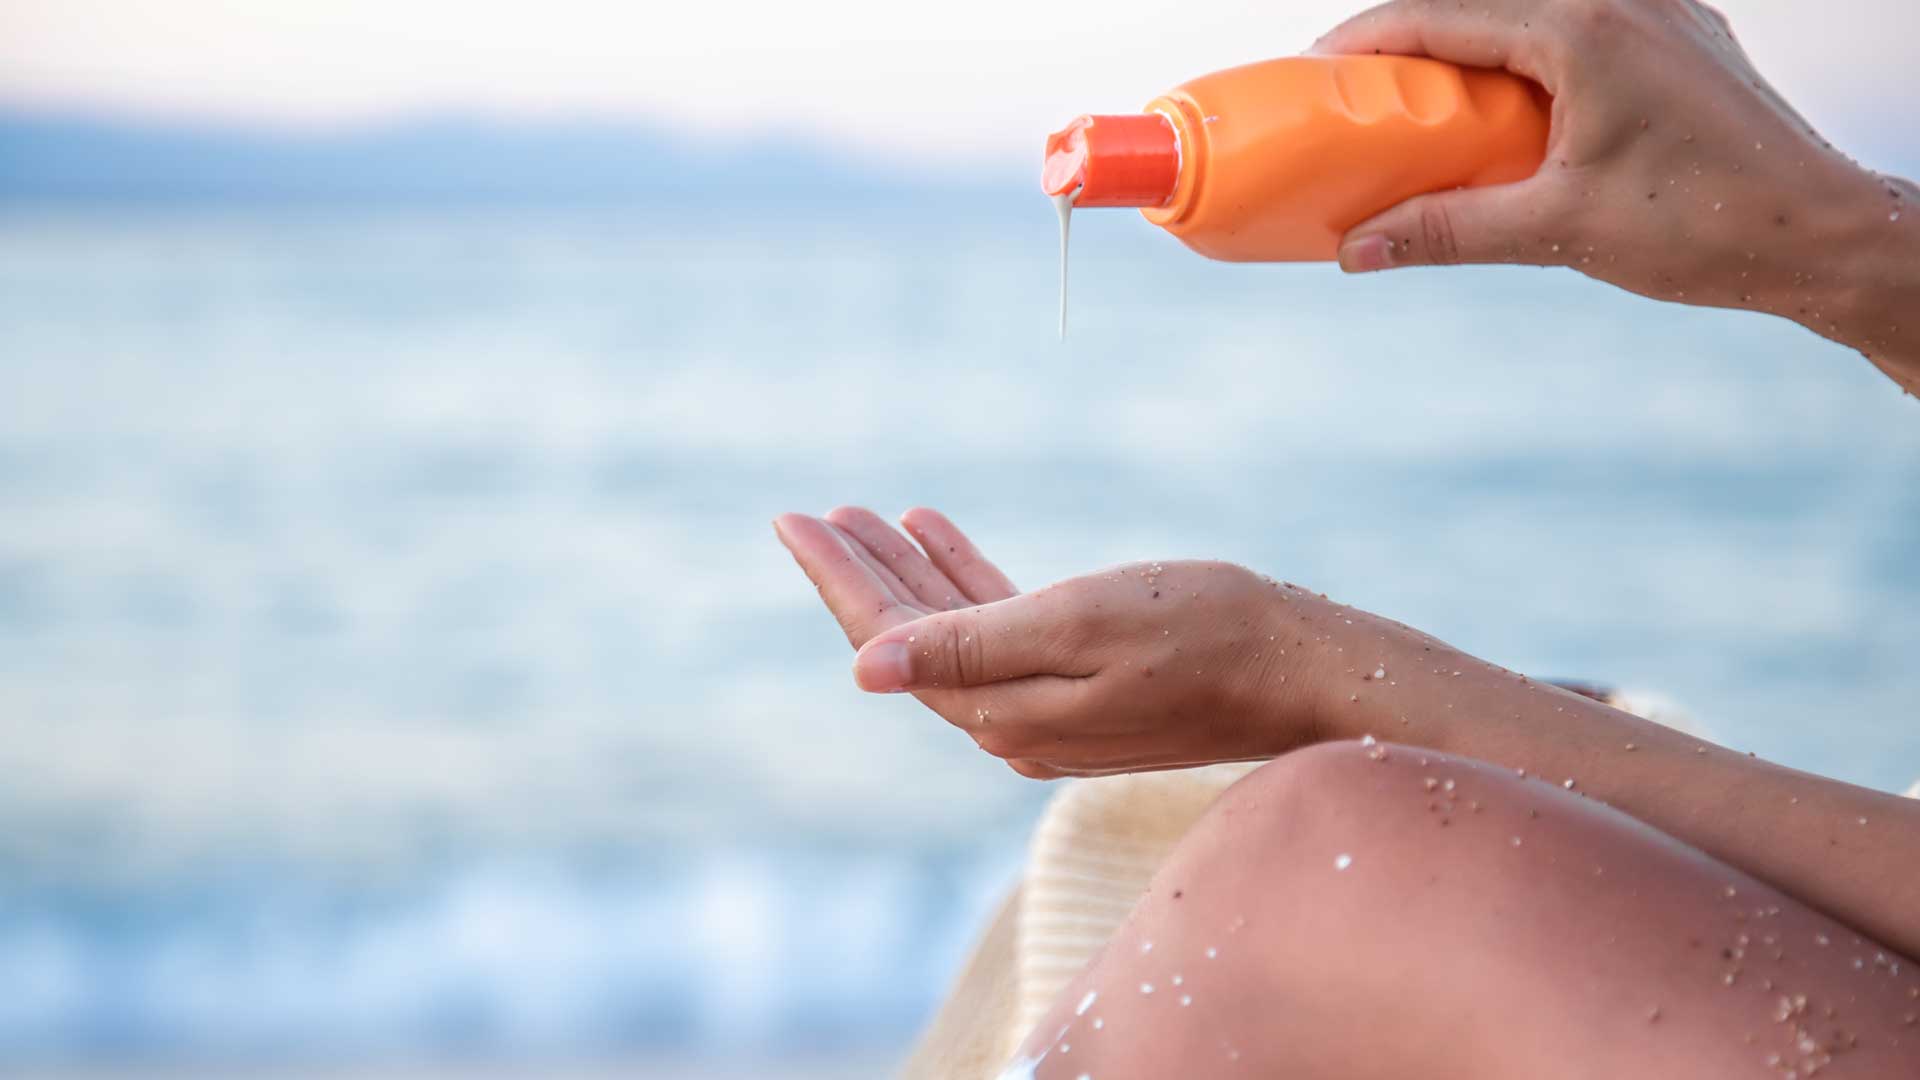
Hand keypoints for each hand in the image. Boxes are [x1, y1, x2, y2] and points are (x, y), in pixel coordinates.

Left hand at [773, 508, 1328, 777]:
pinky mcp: (1081, 689)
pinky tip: (938, 534)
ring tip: (870, 515)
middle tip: (816, 513)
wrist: (1302, 669)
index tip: (792, 521)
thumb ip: (969, 644)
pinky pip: (1002, 629)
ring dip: (912, 571)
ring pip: (954, 630)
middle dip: (862, 572)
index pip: (891, 642)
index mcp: (1001, 710)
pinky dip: (967, 580)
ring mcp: (1046, 709)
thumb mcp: (1076, 625)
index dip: (839, 580)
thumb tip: (863, 669)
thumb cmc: (1201, 632)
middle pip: (912, 638)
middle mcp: (1013, 721)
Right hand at [1318, 0, 1918, 389]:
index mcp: (1584, 28)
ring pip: (1529, 18)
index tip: (1315, 72)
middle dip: (1412, 46)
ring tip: (1422, 110)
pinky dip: (1525, 62)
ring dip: (1470, 54)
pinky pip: (1578, 31)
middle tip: (1356, 99)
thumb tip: (1355, 250)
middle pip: (1481, 8)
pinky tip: (1507, 116)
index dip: (1368, 42)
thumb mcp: (1557, 232)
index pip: (1442, 15)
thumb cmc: (1704, 229)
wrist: (1826, 236)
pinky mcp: (1680, 38)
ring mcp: (1659, 12)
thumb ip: (1447, 232)